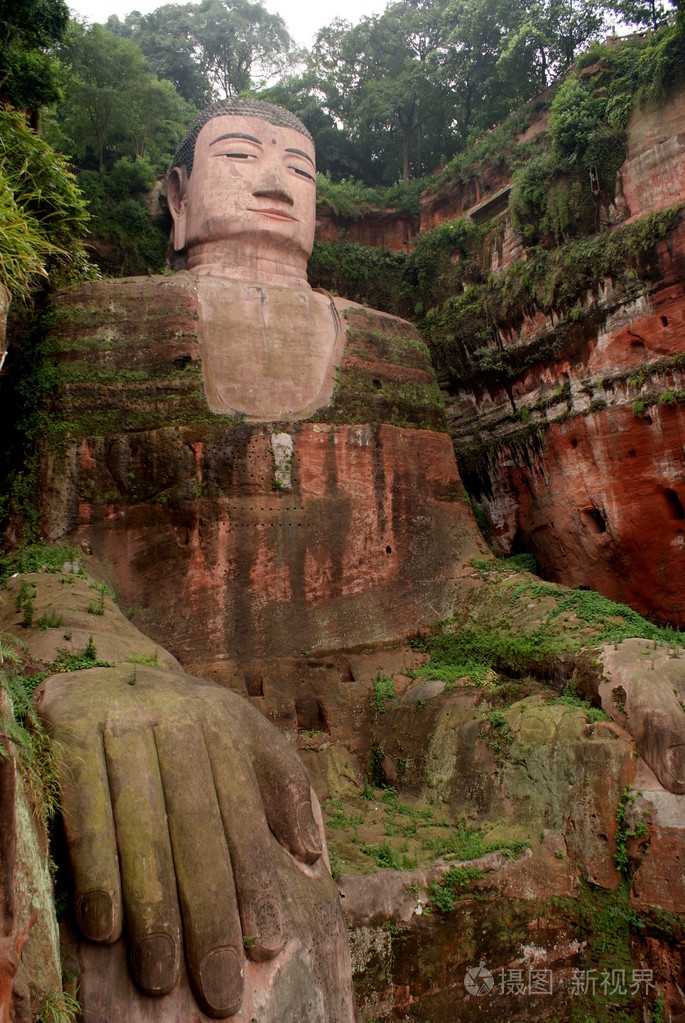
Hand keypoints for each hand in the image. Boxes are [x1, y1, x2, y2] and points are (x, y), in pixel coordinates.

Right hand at [35, 665, 327, 1018]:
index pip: (242, 817)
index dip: (257, 883)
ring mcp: (121, 726)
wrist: (107, 668)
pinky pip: (85, 812)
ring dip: (153, 909)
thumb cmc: (185, 719)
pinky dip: (96, 871)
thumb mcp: (242, 732)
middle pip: (196, 830)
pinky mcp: (72, 733)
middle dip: (209, 914)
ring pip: (141, 829)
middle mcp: (177, 724)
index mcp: (222, 728)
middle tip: (219, 987)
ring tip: (162, 978)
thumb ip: (283, 783)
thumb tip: (311, 853)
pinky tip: (105, 929)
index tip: (268, 946)